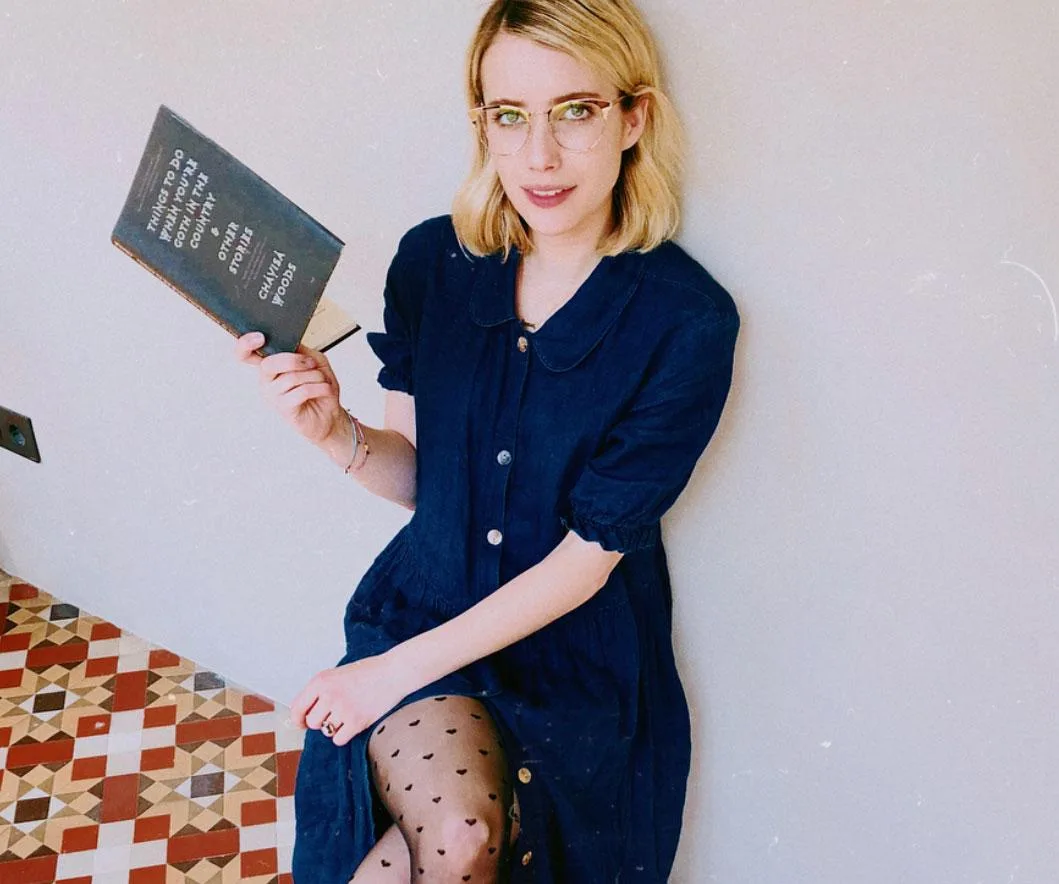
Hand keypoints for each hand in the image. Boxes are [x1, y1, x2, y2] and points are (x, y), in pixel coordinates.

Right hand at [235, 331, 344, 445]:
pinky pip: (301, 391)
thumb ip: (302, 351)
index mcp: (271, 367)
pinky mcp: (284, 408)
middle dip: (295, 360)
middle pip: (269, 363)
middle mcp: (267, 381)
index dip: (245, 344)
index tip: (259, 337)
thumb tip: (292, 344)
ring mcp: (273, 396)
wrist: (330, 416)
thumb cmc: (320, 390)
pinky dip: (319, 388)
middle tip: (311, 364)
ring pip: (291, 377)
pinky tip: (325, 390)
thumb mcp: (315, 362)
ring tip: (322, 381)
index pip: (246, 354)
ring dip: (315, 376)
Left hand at [289, 652, 416, 746]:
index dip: (298, 719)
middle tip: (334, 713)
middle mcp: (329, 695)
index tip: (301, 722)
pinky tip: (354, 722)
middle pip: (312, 722)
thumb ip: (321, 690)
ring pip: (326, 731)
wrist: (393, 672)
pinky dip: (345, 735)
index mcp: (321, 681)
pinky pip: (339, 739)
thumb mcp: (338, 674)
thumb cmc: (368, 672)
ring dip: (335, 726)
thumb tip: (305, 714)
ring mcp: (343, 709)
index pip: (297, 707)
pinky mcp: (356, 721)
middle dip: (321, 721)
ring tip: (348, 713)